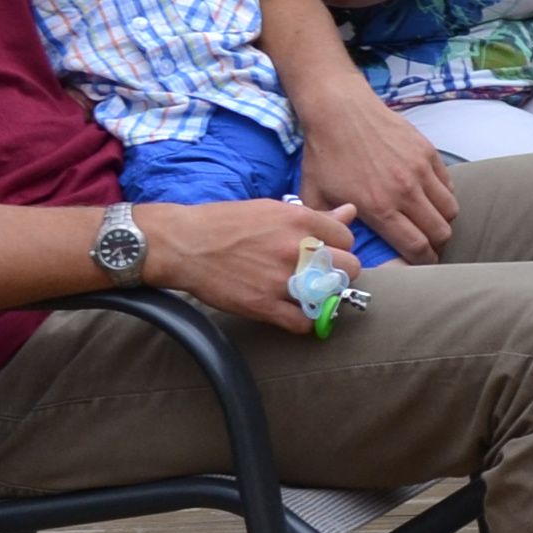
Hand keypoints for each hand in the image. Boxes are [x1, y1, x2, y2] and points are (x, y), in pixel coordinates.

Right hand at [140, 196, 366, 330]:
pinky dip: (304, 321)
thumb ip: (313, 216)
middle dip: (339, 272)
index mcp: (299, 221)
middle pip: (349, 267)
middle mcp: (296, 249)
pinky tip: (294, 313)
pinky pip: (303, 322)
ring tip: (309, 293)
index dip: (338, 246)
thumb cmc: (224, 223)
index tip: (326, 252)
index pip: (347, 237)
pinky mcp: (264, 305)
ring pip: (331, 295)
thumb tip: (349, 212)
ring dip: (324, 297)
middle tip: (322, 274)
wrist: (183, 244)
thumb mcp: (271, 209)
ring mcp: (281, 279)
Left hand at [289, 77, 455, 260]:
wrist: (339, 110)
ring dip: (443, 222)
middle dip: (436, 247)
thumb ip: (326, 225)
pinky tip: (430, 199)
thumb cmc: (325, 153)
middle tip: (428, 248)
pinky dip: (443, 197)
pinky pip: (448, 185)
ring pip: (450, 210)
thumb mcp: (314, 194)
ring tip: (431, 224)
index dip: (423, 263)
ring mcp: (420, 170)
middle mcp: (405, 191)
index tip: (420, 266)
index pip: (416, 247)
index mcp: (379, 207)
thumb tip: (332, 250)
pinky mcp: (428, 152)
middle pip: (440, 232)